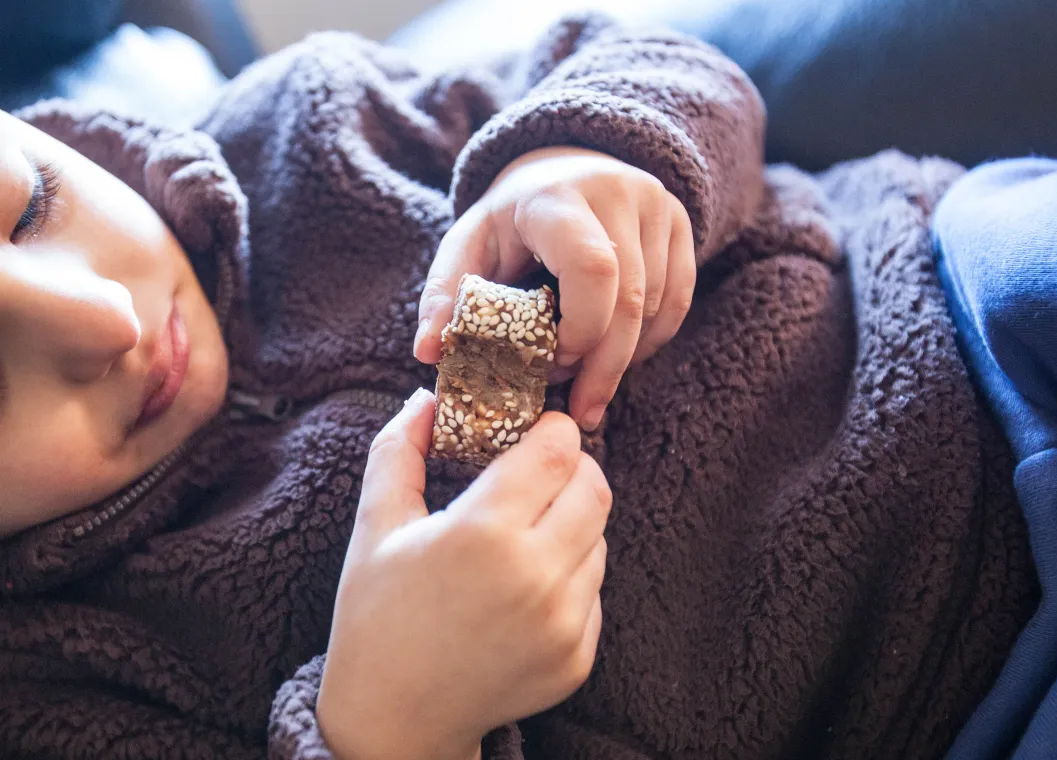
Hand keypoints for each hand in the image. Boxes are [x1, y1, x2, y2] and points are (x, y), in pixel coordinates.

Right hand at [316, 388, 610, 759]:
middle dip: (571, 470)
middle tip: (535, 477)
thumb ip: (399, 449)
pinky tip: (524, 588)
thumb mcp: (375, 525)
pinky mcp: (578, 656)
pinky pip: (595, 589)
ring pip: (599, 537)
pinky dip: (570, 575)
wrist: (395, 720)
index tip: (531, 432)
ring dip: (571, 523)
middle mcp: (535, 576)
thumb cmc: (377, 616)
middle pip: (595, 487)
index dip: (551, 430)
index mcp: (483, 533)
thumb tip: (425, 398)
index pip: (559, 449)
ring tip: (522, 537)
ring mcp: (563, 621)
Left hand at [415, 147, 695, 430]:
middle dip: (606, 365)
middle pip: (632, 298)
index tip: (553, 363)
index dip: (581, 329)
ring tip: (589, 375)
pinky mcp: (682, 222)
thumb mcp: (469, 245)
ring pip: (658, 306)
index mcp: (556, 198)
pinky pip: (679, 301)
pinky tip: (621, 356)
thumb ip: (446, 294)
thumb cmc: (510, 219)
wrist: (562, 165)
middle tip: (583, 409)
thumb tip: (429, 352)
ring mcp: (656, 205)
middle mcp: (616, 193)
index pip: (592, 268)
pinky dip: (652, 341)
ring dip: (625, 355)